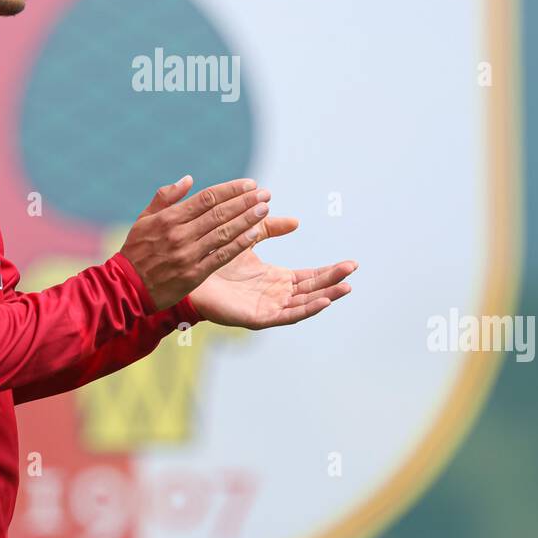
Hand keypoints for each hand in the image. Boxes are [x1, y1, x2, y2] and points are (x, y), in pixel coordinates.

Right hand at [119, 175, 275, 310]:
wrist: (126, 287)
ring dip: (247, 220)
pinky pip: (221, 256)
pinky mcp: (194, 274)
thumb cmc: (136, 251)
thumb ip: (165, 197)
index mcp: (169, 218)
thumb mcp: (144, 219)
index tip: (250, 184)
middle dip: (245, 202)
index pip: (207, 198)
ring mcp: (188, 254)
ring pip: (224, 232)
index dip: (231, 189)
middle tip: (265, 193)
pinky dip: (239, 243)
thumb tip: (189, 179)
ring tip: (265, 210)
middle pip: (219, 213)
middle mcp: (180, 234)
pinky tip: (255, 234)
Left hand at [188, 225, 356, 329]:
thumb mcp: (246, 237)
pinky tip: (322, 301)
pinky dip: (306, 309)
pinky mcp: (257, 317)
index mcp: (274, 280)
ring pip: (303, 303)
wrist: (185, 272)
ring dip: (326, 295)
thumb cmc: (212, 258)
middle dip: (333, 280)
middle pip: (312, 289)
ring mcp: (267, 307)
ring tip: (346, 287)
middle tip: (353, 269)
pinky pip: (286, 315)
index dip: (329, 271)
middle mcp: (274, 295)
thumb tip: (295, 220)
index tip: (350, 263)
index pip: (309, 276)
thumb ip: (267, 228)